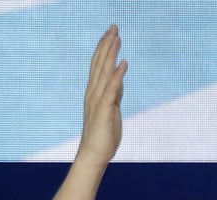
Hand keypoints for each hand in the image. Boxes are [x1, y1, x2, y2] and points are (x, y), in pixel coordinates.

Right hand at [78, 24, 127, 164]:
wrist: (94, 154)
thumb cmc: (103, 135)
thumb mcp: (112, 109)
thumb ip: (114, 93)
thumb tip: (119, 79)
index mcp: (94, 92)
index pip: (98, 66)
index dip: (104, 49)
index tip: (111, 33)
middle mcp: (93, 93)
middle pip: (100, 64)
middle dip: (107, 44)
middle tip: (114, 27)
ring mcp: (97, 100)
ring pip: (104, 72)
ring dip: (111, 54)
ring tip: (117, 37)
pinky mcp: (104, 109)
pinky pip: (112, 89)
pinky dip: (117, 75)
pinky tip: (123, 63)